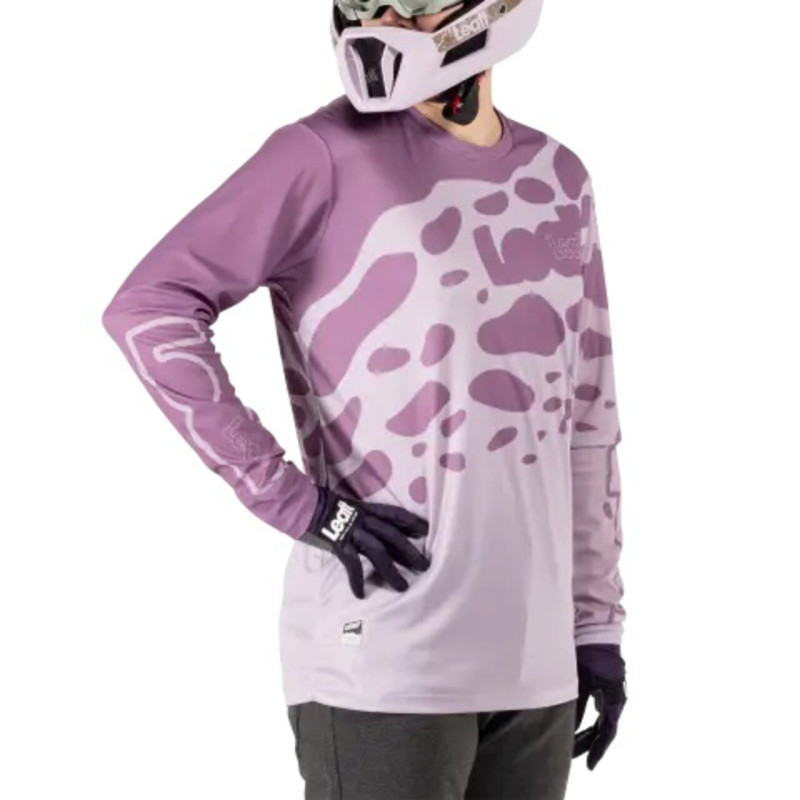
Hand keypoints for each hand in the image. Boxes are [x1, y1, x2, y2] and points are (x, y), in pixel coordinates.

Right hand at [299, 485, 430, 598]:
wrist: (301, 503)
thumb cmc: (319, 504)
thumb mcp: (345, 505)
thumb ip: (358, 515)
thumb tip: (368, 527)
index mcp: (366, 508)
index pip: (395, 514)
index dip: (412, 522)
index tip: (426, 531)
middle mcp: (364, 520)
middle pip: (393, 536)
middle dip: (411, 552)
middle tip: (425, 566)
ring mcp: (352, 532)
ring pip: (379, 553)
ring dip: (392, 572)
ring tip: (403, 588)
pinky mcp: (339, 544)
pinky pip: (353, 565)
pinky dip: (357, 580)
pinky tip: (360, 595)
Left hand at [573, 643, 626, 769]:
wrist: (597, 630)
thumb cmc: (590, 655)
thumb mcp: (580, 682)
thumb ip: (575, 706)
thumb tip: (567, 729)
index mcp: (614, 699)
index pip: (607, 732)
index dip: (598, 750)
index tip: (589, 766)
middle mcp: (616, 698)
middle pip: (603, 728)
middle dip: (588, 743)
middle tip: (572, 756)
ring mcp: (612, 690)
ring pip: (601, 719)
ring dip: (588, 731)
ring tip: (573, 743)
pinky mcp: (606, 683)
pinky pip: (599, 707)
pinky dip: (589, 718)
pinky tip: (577, 723)